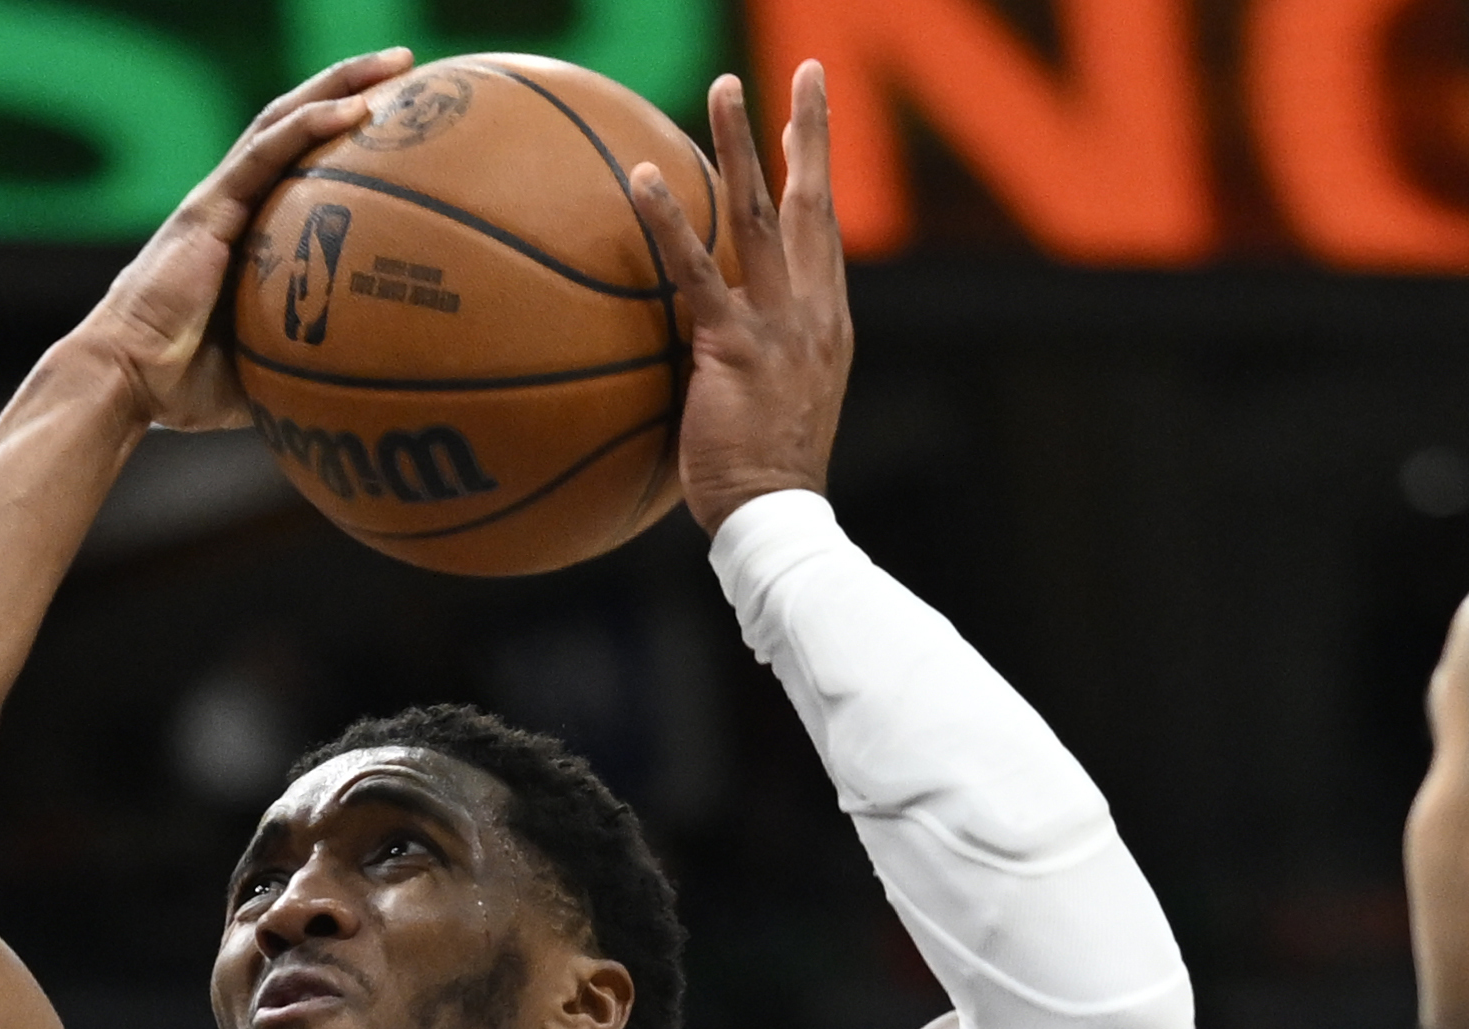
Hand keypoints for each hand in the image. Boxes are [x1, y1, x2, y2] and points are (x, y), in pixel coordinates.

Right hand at [69, 49, 409, 431]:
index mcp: (243, 231)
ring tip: (396, 63)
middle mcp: (233, 201)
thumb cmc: (182, 387)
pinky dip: (312, 124)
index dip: (343, 134)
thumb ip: (306, 363)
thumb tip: (367, 391)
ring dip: (341, 84)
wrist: (126, 380)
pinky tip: (357, 109)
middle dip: (352, 85)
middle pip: (297, 124)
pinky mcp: (210, 206)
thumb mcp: (263, 371)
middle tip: (408, 66)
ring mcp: (220, 198)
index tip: (400, 119)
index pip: (298, 164)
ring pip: (285, 120)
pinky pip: (267, 152)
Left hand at [625, 63, 850, 530]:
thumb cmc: (764, 478)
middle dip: (808, 130)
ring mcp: (779, 326)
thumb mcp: (775, 405)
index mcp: (826, 321)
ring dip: (741, 146)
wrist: (777, 519)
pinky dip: (670, 222)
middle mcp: (814, 311)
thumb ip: (753, 358)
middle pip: (813, 201)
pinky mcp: (734, 347)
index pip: (823, 228)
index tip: (805, 114)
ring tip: (722, 88)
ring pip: (760, 216)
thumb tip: (709, 342)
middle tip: (803, 69)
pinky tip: (642, 179)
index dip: (816, 166)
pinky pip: (697, 272)